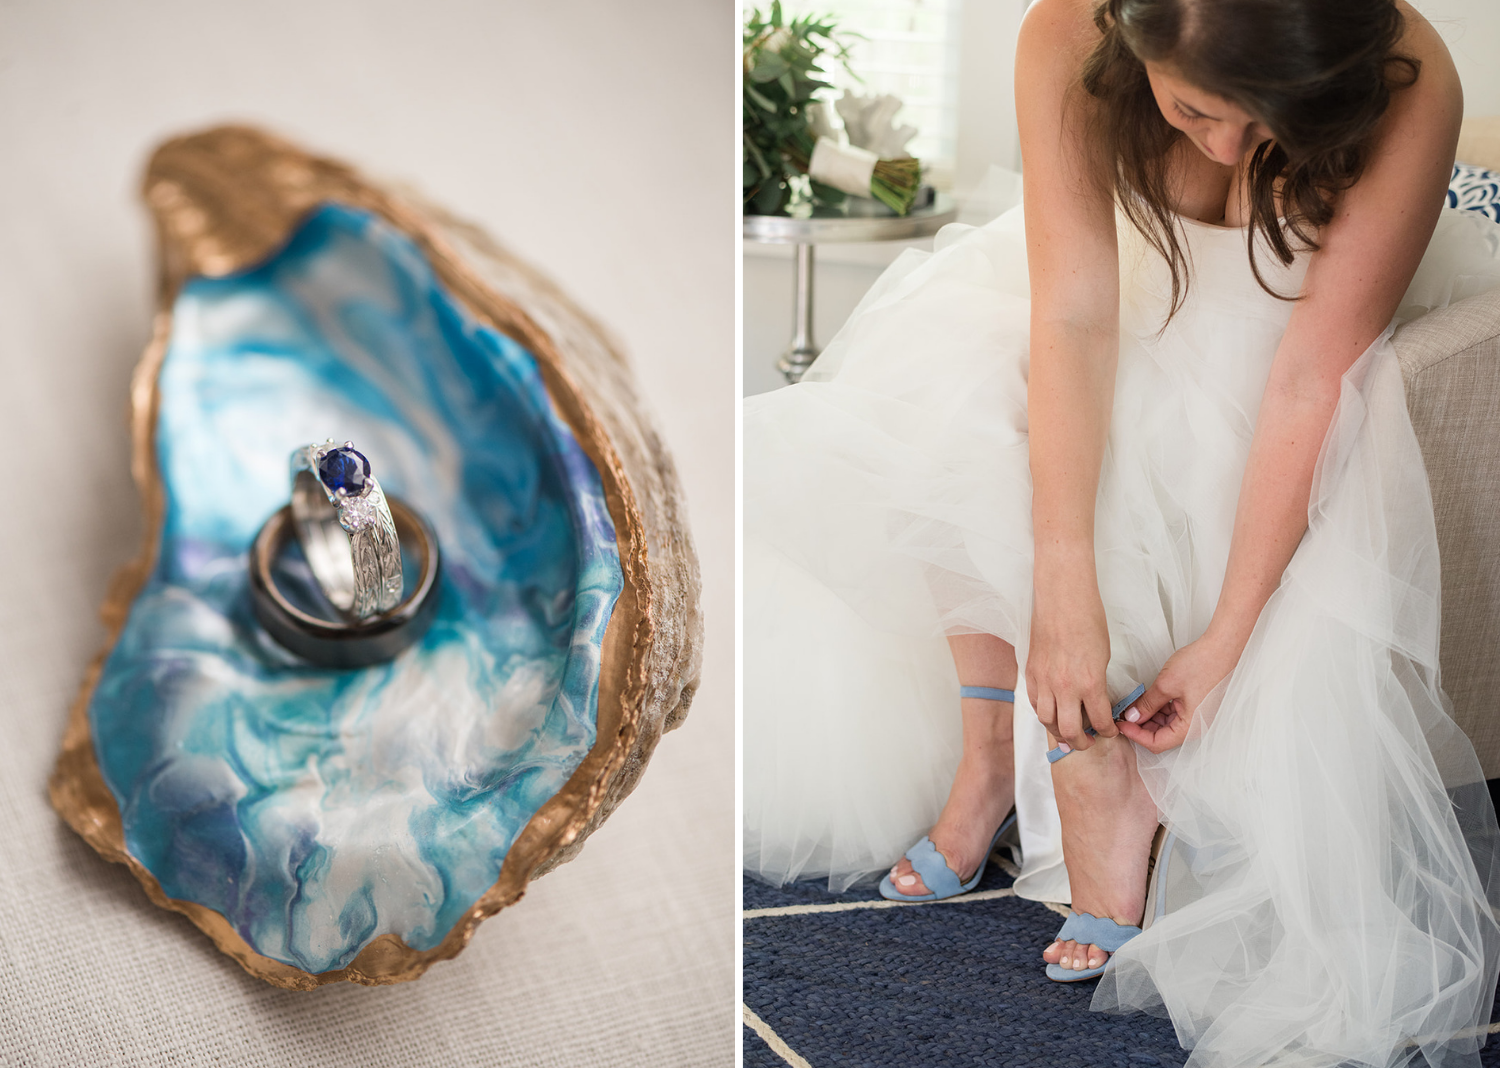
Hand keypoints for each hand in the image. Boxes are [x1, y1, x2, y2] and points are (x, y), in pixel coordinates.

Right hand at [1025, 578, 1113, 751]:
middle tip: (1087, 742)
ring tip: (1066, 733)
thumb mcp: (1102, 656)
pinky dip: (1043, 713)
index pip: (1099, 721)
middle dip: (1081, 742)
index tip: (1109, 731)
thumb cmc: (1088, 620)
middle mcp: (1065, 687)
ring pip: (1047, 721)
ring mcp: (1045, 681)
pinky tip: (1050, 713)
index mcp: (1090, 683)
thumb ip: (1096, 683)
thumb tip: (1093, 700)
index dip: (1107, 731)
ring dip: (1058, 732)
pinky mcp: (1031, 673)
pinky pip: (1035, 703)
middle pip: (1069, 730)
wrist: (1062, 600)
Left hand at [1117, 633, 1241, 752]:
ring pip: (1168, 725)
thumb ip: (1147, 704)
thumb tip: (1132, 717)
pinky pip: (1176, 714)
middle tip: (1124, 714)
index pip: (1157, 743)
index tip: (1120, 724)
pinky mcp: (1198, 706)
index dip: (1135, 735)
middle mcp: (1197, 726)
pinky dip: (1161, 709)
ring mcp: (1198, 717)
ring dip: (1151, 717)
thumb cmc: (1201, 664)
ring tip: (1135, 704)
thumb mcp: (1166, 684)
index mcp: (1191, 727)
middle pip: (1163, 736)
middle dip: (1141, 726)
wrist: (1223, 647)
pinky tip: (1149, 699)